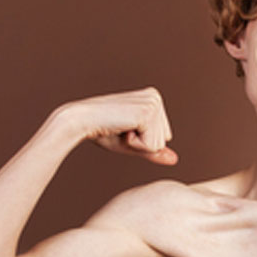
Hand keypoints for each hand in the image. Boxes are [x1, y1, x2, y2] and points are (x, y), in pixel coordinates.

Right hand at [54, 87, 177, 164]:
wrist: (81, 122)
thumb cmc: (103, 132)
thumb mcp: (133, 143)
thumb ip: (154, 150)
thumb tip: (174, 159)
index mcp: (153, 98)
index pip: (164, 137)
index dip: (143, 141)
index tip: (124, 129)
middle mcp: (155, 97)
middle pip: (164, 140)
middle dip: (142, 143)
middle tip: (121, 129)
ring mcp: (152, 104)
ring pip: (158, 144)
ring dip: (137, 144)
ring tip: (120, 128)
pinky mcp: (146, 113)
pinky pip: (151, 146)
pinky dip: (134, 145)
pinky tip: (121, 129)